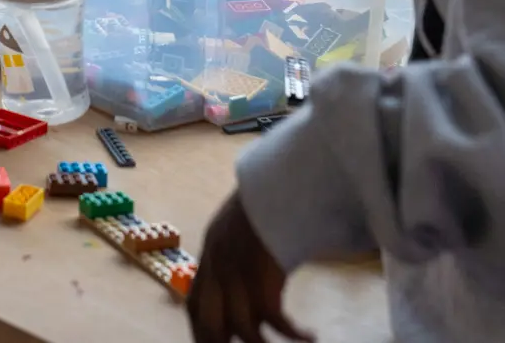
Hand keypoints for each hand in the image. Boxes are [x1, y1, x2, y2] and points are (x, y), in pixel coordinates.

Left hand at [188, 191, 311, 342]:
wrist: (279, 177)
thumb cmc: (267, 201)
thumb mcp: (239, 229)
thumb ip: (234, 256)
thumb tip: (247, 285)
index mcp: (212, 255)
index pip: (194, 304)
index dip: (199, 331)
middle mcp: (220, 267)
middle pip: (210, 324)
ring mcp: (241, 272)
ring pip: (243, 328)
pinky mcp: (265, 274)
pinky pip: (275, 319)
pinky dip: (292, 334)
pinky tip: (310, 336)